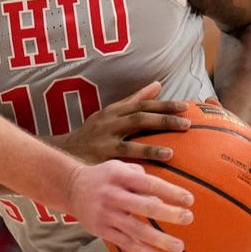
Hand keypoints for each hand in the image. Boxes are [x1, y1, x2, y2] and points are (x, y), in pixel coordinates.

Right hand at [53, 82, 190, 162]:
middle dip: (164, 118)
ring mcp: (105, 139)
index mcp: (114, 110)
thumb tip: (158, 84)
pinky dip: (142, 159)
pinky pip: (124, 158)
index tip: (185, 107)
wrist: (64, 152)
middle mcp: (110, 121)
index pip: (142, 104)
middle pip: (140, 116)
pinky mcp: (101, 156)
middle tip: (186, 123)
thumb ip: (134, 100)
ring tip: (173, 148)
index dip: (164, 105)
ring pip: (132, 135)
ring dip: (154, 141)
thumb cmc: (92, 134)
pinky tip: (155, 166)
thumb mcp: (110, 113)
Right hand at [65, 159, 193, 251]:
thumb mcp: (119, 166)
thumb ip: (141, 175)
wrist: (71, 187)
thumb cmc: (104, 177)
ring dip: (159, 239)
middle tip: (188, 218)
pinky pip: (123, 242)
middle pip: (144, 206)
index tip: (189, 199)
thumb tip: (162, 194)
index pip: (149, 183)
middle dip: (168, 213)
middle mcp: (113, 194)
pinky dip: (140, 250)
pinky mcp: (101, 229)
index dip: (170, 191)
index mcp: (120, 175)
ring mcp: (107, 213)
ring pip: (135, 229)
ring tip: (179, 246)